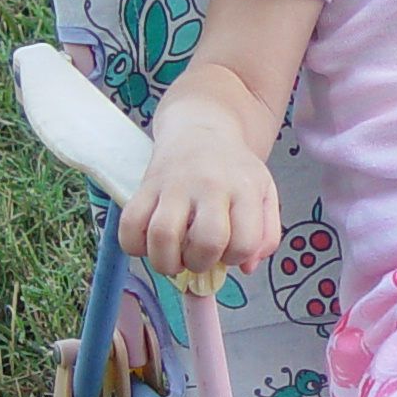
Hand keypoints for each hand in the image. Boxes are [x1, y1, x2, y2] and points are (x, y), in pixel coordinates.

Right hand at [115, 100, 283, 278]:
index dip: (235, 259)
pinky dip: (134, 246)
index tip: (227, 251)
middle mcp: (210, 185)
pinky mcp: (146, 185)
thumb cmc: (234, 170)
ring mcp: (174, 184)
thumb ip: (266, 235)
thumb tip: (247, 267)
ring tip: (172, 258)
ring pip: (163, 235)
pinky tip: (149, 244)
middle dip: (201, 263)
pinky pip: (130, 225)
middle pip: (206, 241)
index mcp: (244, 189)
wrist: (202, 129)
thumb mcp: (264, 194)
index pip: (244, 243)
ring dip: (166, 262)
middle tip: (197, 257)